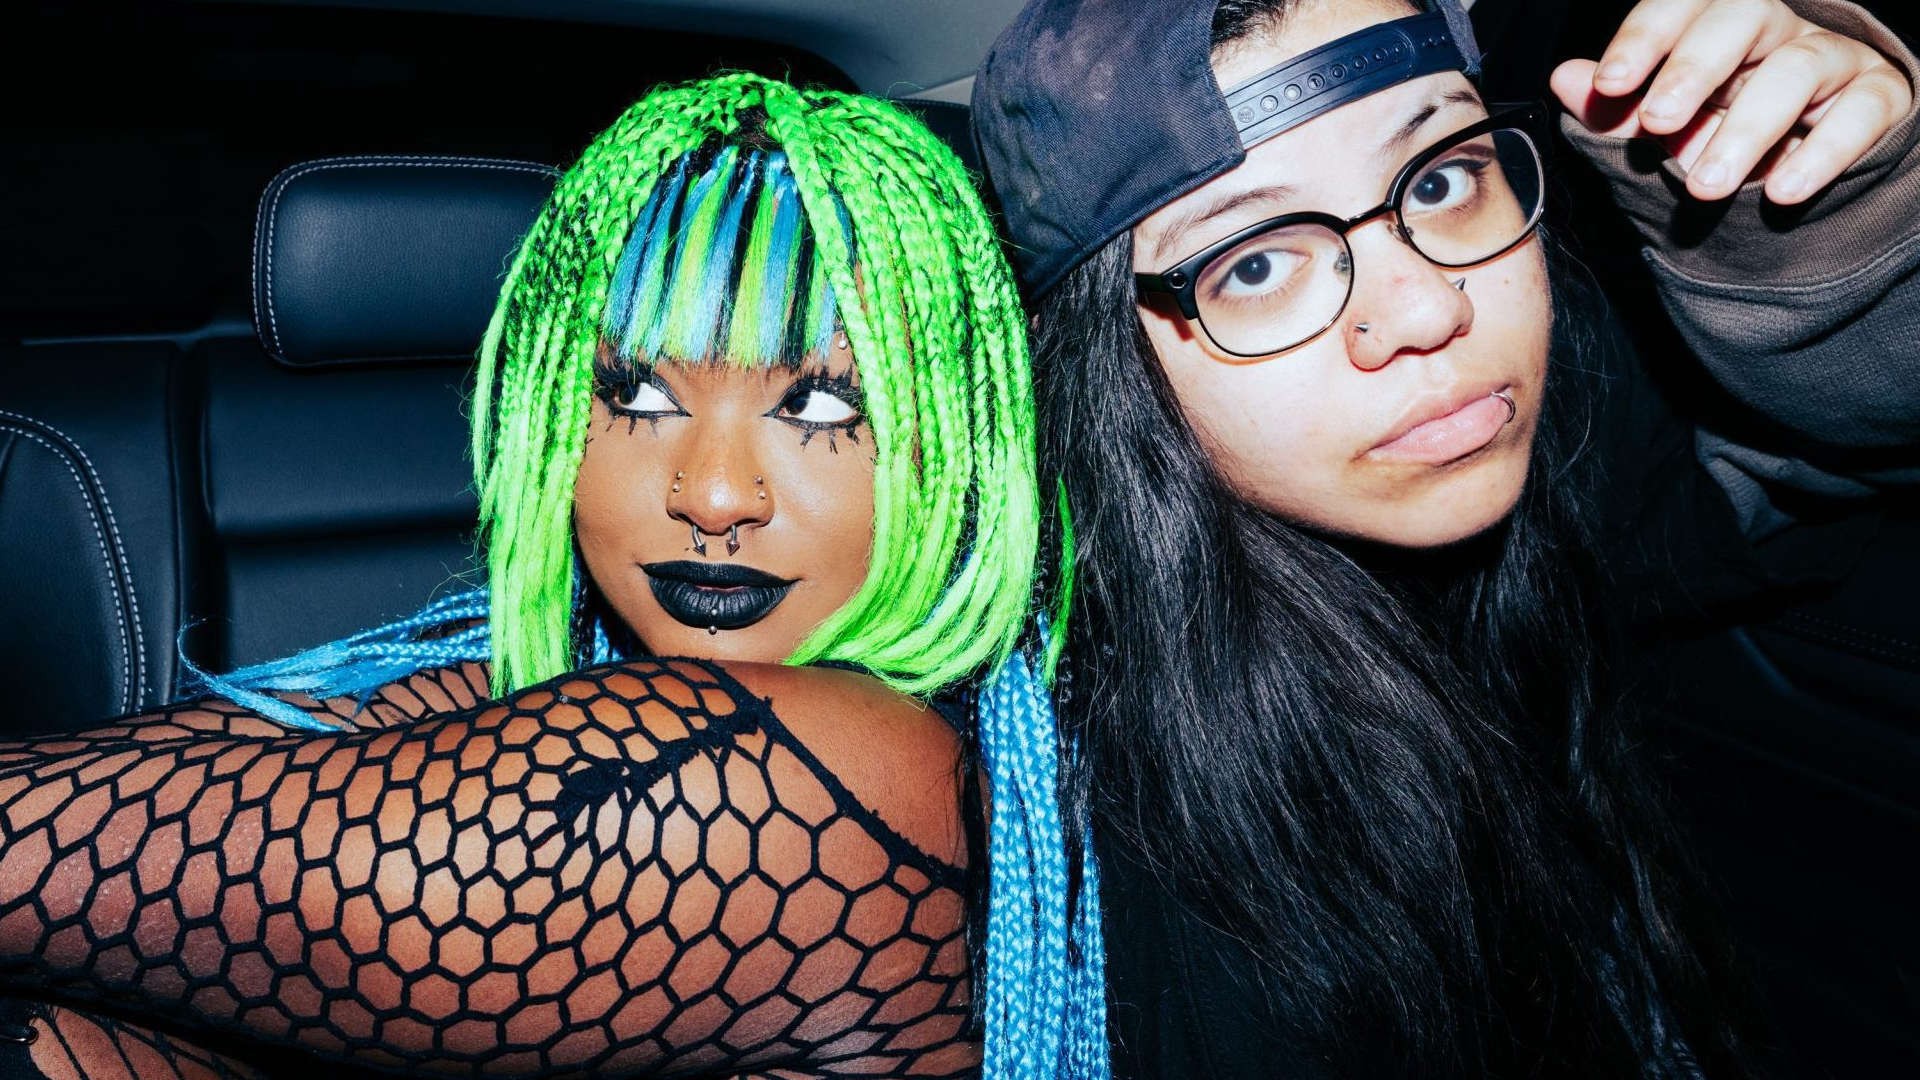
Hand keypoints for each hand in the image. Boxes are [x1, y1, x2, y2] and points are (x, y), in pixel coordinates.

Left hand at [1551, 0, 1912, 203]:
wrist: (1798, 182)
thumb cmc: (1719, 139)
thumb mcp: (1660, 132)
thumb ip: (1612, 111)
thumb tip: (1564, 78)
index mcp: (1714, 29)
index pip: (1682, 6)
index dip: (1647, 36)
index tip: (1611, 82)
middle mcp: (1774, 33)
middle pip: (1741, 19)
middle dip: (1694, 68)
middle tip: (1655, 122)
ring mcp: (1830, 61)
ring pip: (1796, 69)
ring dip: (1746, 129)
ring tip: (1704, 186)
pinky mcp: (1876, 99)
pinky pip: (1859, 113)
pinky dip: (1822, 154)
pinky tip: (1781, 190)